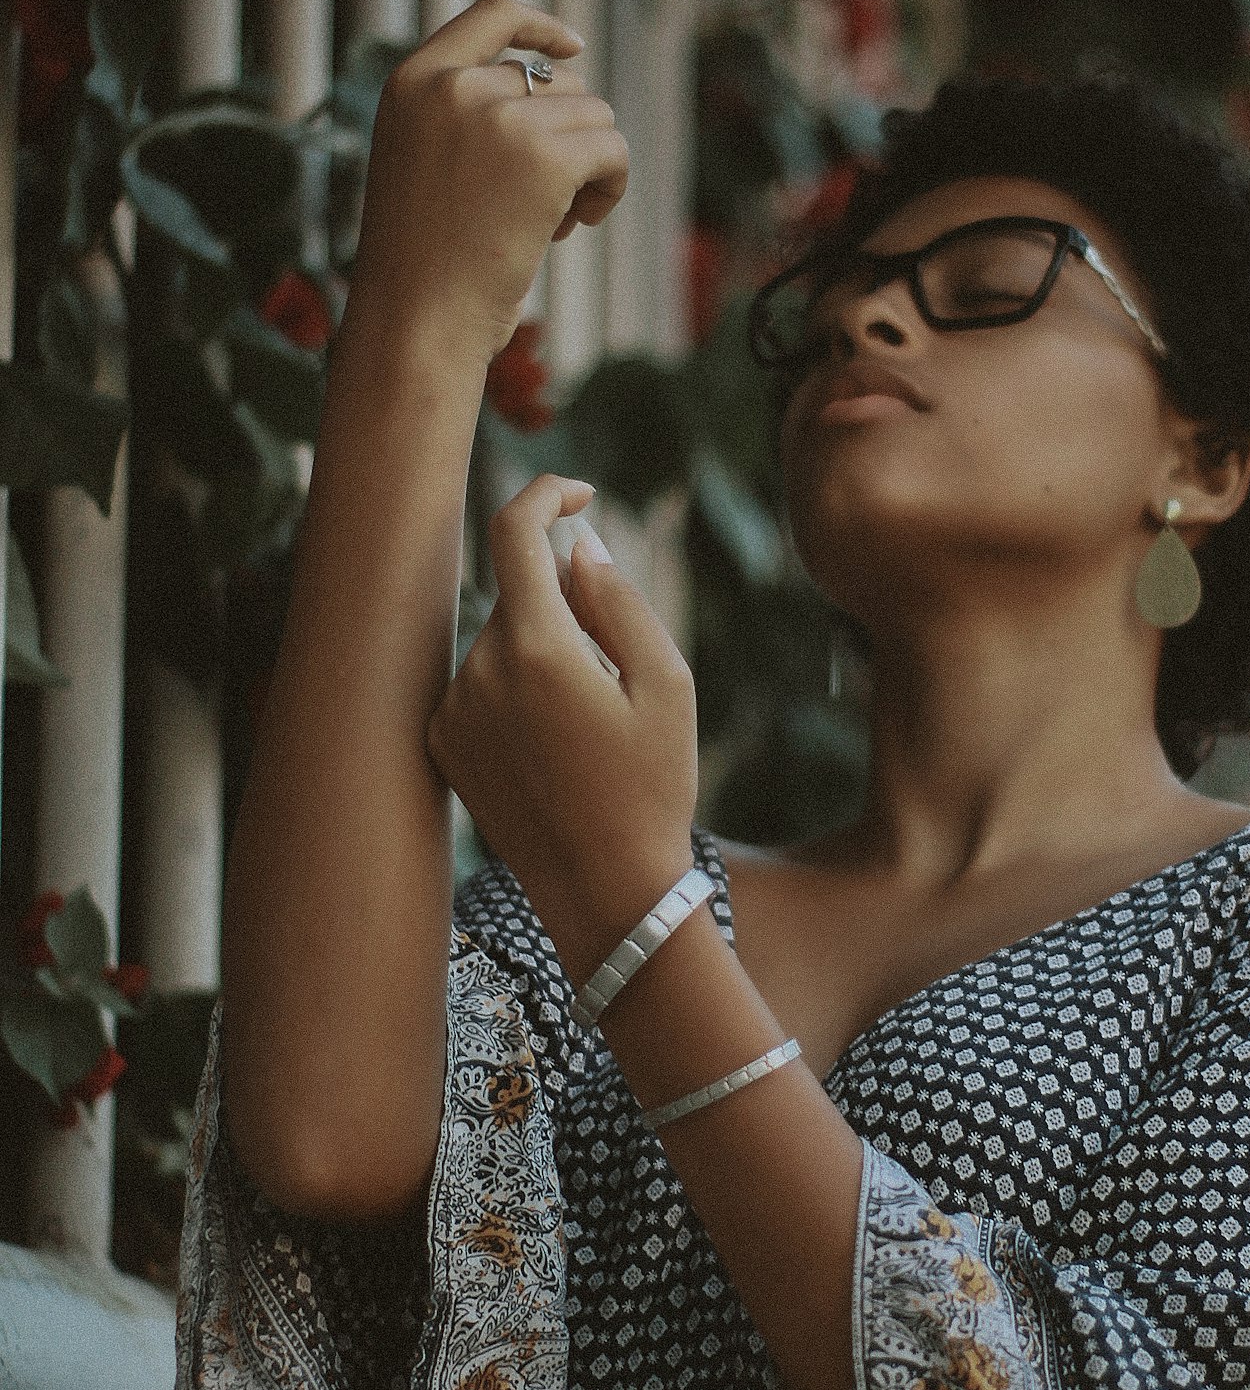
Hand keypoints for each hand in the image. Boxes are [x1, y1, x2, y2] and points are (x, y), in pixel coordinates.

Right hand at [349, 0, 630, 360]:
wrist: (416, 319)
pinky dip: (611, 187)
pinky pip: (612, 149)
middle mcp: (454, 87)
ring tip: (559, 222)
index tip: (574, 48)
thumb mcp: (423, 166)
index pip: (491, 16)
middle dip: (567, 137)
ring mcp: (499, 116)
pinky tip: (580, 225)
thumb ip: (468, 119)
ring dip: (590, 168)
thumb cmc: (423, 263)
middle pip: (558, 82)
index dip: (540, 26)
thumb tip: (559, 87)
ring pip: (594, 115)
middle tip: (549, 204)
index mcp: (413, 83)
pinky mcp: (545, 156)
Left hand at [425, 473, 699, 983]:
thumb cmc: (652, 789)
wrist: (605, 894)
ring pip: (499, 643)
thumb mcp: (667, 685)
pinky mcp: (441, 745)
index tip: (580, 495)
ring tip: (588, 734)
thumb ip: (618, 601)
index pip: (514, 530)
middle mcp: (476, 672)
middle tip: (620, 678)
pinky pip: (478, 686)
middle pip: (518, 596)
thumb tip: (578, 548)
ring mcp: (451, 711)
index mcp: (534, 648)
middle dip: (566, 609)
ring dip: (543, 657)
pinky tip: (554, 753)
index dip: (546, 495)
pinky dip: (515, 694)